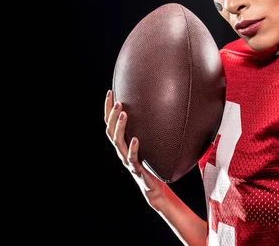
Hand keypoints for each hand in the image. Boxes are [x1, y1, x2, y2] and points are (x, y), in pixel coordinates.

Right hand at [104, 90, 166, 207]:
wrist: (155, 187)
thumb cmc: (154, 162)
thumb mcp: (153, 142)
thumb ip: (155, 127)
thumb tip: (169, 104)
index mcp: (124, 141)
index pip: (111, 122)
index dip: (108, 108)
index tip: (111, 92)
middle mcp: (122, 149)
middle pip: (110, 130)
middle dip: (112, 115)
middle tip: (119, 102)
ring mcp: (127, 159)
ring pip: (117, 142)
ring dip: (119, 127)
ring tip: (124, 114)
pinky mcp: (135, 169)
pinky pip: (131, 158)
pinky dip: (133, 148)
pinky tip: (136, 139)